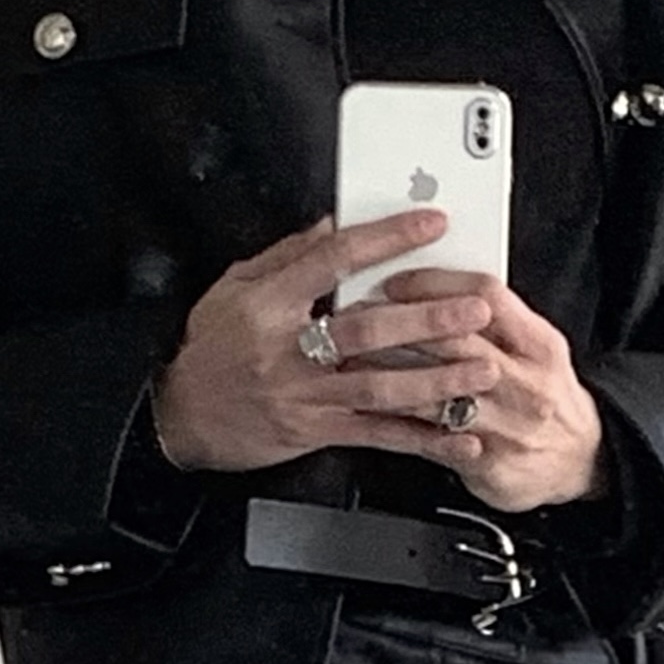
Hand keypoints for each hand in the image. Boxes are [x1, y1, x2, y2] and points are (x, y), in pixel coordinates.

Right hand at [149, 213, 503, 474]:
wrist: (181, 418)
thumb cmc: (210, 350)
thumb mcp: (236, 287)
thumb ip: (288, 257)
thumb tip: (333, 225)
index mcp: (270, 303)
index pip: (334, 261)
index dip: (385, 240)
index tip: (429, 226)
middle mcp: (290, 350)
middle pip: (367, 330)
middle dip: (428, 319)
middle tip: (474, 309)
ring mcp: (306, 396)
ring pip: (381, 387)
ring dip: (437, 380)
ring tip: (482, 370)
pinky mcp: (316, 433)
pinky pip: (378, 436)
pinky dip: (422, 438)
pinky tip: (457, 437)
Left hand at [382, 272, 608, 513]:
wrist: (583, 459)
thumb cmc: (547, 393)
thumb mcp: (536, 345)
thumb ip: (495, 318)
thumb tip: (435, 286)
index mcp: (540, 344)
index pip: (486, 296)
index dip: (436, 283)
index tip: (396, 278)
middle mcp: (527, 385)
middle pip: (457, 342)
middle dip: (402, 325)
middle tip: (359, 315)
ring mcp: (509, 429)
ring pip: (438, 395)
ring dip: (389, 376)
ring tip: (351, 359)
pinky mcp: (491, 467)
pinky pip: (436, 443)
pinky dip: (399, 424)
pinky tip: (372, 409)